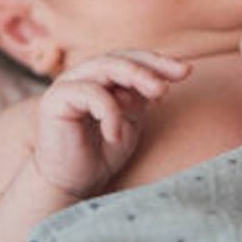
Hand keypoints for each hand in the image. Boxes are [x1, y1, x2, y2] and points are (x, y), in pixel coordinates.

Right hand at [32, 52, 190, 197]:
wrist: (71, 184)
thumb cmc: (102, 153)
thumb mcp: (131, 121)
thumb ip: (141, 99)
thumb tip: (161, 81)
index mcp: (102, 77)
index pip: (132, 59)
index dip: (158, 62)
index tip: (186, 71)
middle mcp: (84, 75)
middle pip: (120, 58)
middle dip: (149, 68)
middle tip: (169, 84)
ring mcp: (68, 84)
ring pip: (106, 67)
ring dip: (136, 78)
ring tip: (159, 94)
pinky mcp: (55, 99)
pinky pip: (90, 94)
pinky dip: (110, 112)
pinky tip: (115, 136)